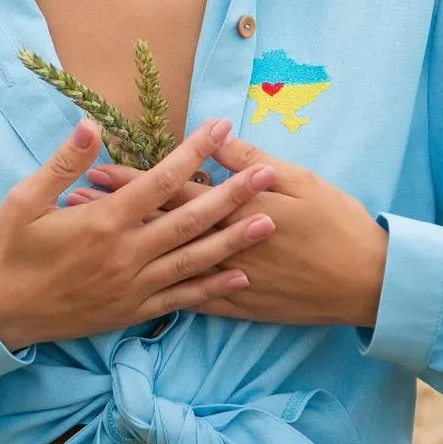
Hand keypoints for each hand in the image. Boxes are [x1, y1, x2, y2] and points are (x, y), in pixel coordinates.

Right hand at [0, 118, 278, 350]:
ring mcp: (133, 286)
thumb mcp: (24, 200)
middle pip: (190, 219)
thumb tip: (91, 126)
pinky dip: (212, 287)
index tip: (221, 128)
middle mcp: (126, 254)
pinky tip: (240, 276)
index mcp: (103, 221)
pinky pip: (182, 297)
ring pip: (194, 259)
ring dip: (234, 239)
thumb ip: (63, 163)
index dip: (194, 152)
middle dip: (232, 194)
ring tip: (269, 221)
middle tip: (268, 174)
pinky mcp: (132, 311)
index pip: (160, 179)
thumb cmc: (8, 251)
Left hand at [65, 132, 388, 328]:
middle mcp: (223, 246)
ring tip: (88, 242)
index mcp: (235, 210)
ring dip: (127, 250)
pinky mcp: (239, 307)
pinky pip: (192, 299)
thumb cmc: (336, 220)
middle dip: (115, 213)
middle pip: (157, 226)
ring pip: (165, 262)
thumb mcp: (298, 179)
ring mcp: (228, 281)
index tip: (93, 169)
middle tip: (73, 201)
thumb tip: (211, 136)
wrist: (369, 281)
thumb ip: (249, 160)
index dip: (131, 180)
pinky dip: (161, 290)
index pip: (171, 190)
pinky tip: (133, 288)